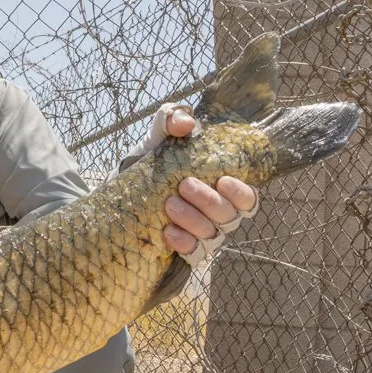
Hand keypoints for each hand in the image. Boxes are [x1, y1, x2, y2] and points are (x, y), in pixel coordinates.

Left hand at [133, 105, 259, 262]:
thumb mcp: (160, 136)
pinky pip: (193, 253)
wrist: (123, 191)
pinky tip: (168, 232)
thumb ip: (172, 119)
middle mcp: (218, 214)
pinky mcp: (184, 249)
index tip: (223, 180)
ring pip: (212, 234)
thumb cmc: (154, 161)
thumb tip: (185, 124)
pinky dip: (183, 243)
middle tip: (184, 185)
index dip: (242, 193)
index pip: (248, 198)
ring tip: (169, 204)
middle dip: (209, 202)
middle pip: (230, 216)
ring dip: (193, 219)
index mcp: (222, 188)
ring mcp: (202, 234)